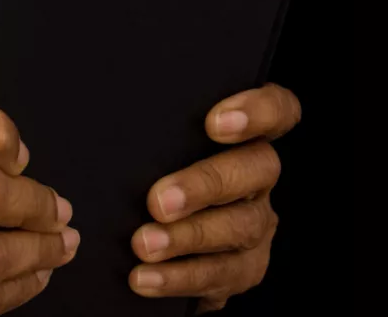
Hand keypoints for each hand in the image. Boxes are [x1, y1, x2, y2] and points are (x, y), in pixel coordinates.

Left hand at [129, 83, 300, 312]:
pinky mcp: (243, 268)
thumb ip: (154, 134)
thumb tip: (109, 121)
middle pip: (258, 169)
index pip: (277, 110)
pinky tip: (145, 277)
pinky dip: (178, 277)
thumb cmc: (150, 175)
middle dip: (206, 184)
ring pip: (240, 227)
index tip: (213, 122)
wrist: (152, 243)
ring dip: (188, 237)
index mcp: (245, 138)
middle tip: (159, 200)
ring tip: (144, 244)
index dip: (258, 111)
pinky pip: (219, 274)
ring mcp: (256, 224)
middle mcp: (258, 179)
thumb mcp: (155, 149)